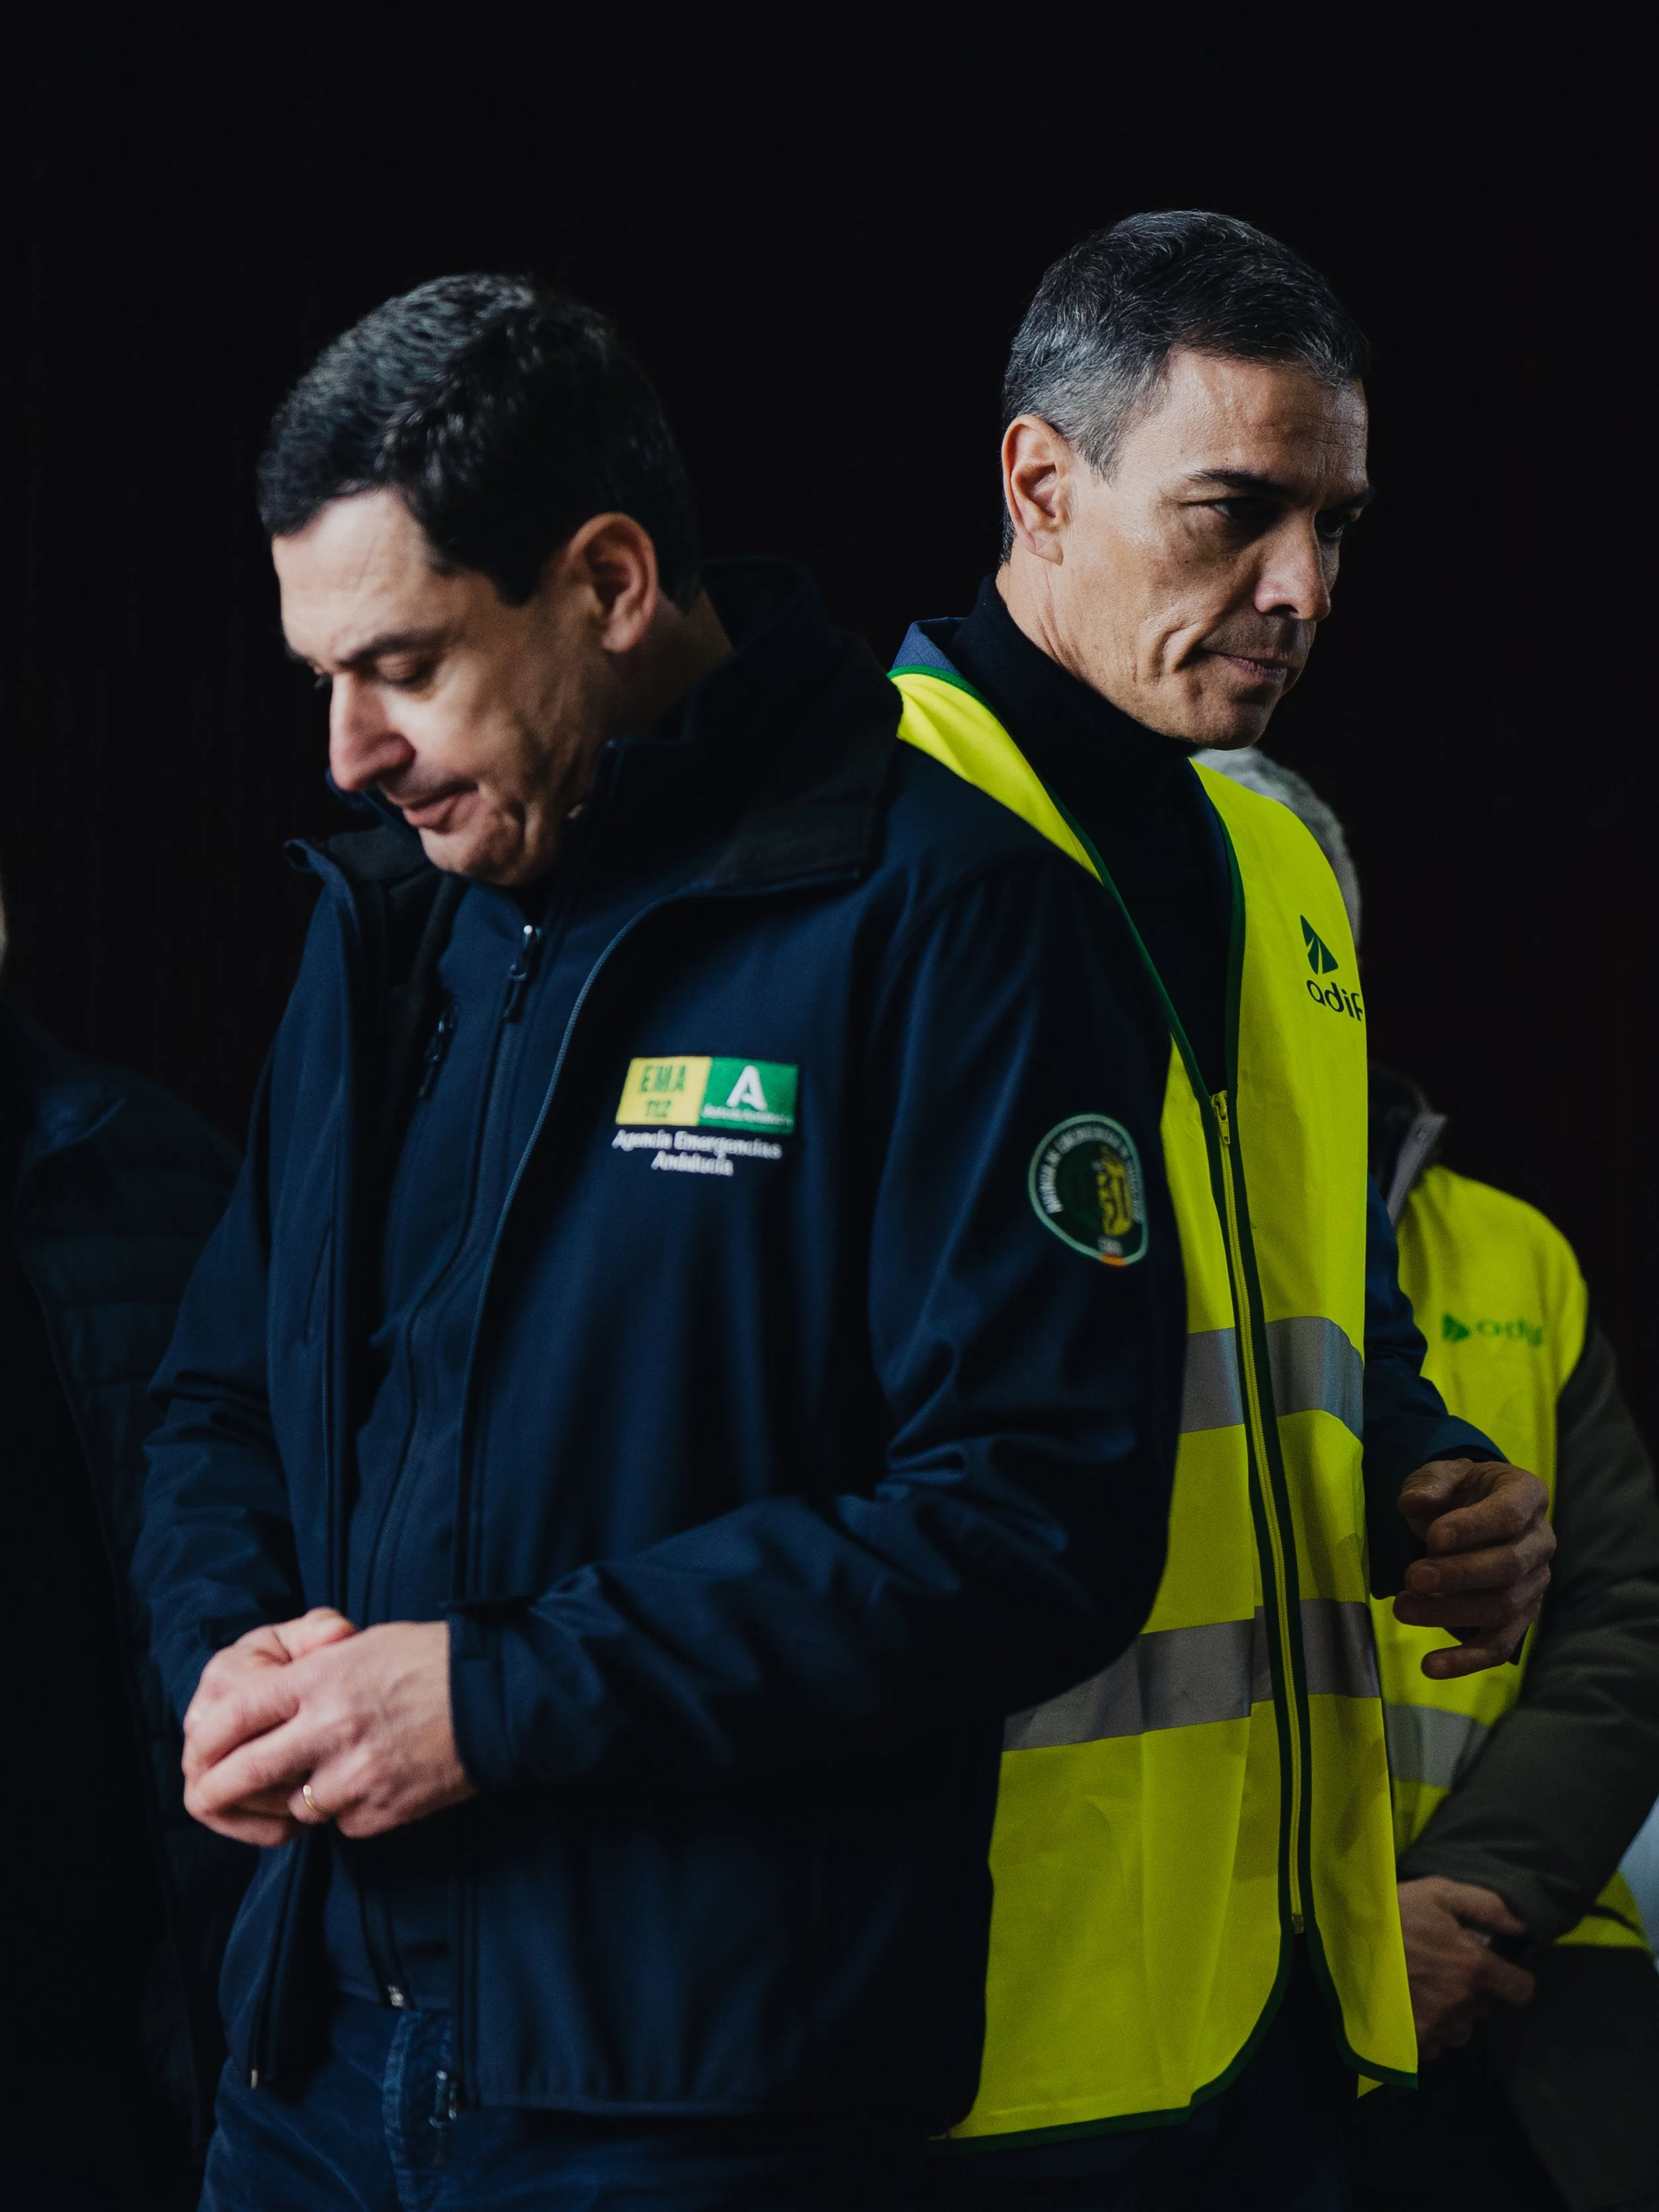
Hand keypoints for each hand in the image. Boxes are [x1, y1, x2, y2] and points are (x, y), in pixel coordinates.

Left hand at [183, 1618, 474, 1844]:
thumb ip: (311, 1680)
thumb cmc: (432, 1661)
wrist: (500, 1698)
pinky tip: (376, 1781)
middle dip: (217, 1789)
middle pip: (245, 1773)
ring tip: (329, 1772)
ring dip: (301, 1796)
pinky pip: (343, 1823)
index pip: (236, 1715)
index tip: (199, 1749)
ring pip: (296, 1806)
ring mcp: (356, 1776)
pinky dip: (348, 1809)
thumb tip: (268, 1713)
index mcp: (322, 1679)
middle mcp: (330, 1729)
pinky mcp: (382, 1812)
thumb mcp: (362, 1648)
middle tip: (205, 1795)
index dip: (207, 1738)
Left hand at [1393, 1459, 1553, 1676]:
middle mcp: (1541, 1542)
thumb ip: (1431, 1483)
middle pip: (1510, 1566)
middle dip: (1459, 1575)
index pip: (1509, 1515)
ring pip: (1504, 1607)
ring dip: (1452, 1613)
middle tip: (1412, 1578)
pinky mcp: (1520, 1617)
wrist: (1473, 1510)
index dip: (1473, 1528)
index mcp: (1527, 1496)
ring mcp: (1535, 1583)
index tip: (1433, 1538)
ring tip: (1404, 1608)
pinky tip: (1431, 1666)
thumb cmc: (1460, 1491)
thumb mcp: (1443, 1474)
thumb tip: (1414, 1503)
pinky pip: (1500, 1645)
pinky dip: (1467, 1659)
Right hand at [1398, 1876, 1534, 2060]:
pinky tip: (1408, 2007)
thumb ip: (1486, 1906)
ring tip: (1424, 1990)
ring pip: (1461, 2029)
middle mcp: (1462, 2002)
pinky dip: (1427, 2030)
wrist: (1339, 1939)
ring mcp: (1436, 2025)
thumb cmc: (1393, 1911)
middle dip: (1472, 1990)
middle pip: (1485, 2007)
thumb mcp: (1438, 1892)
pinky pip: (1435, 2045)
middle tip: (1444, 1969)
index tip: (1498, 1972)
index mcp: (1473, 1965)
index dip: (1514, 1981)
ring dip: (1452, 2013)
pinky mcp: (1413, 2043)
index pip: (1520, 1990)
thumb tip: (1522, 1926)